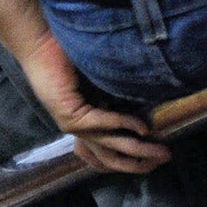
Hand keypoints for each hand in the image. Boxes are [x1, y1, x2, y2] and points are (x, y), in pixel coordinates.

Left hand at [16, 28, 168, 175]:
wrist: (40, 43)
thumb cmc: (69, 57)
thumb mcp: (99, 83)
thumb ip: (115, 99)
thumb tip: (144, 111)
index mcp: (84, 124)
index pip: (107, 155)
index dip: (131, 162)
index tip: (154, 163)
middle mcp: (78, 130)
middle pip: (112, 158)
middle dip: (140, 162)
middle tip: (165, 159)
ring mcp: (73, 125)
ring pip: (110, 146)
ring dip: (138, 150)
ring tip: (161, 152)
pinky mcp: (69, 115)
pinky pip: (101, 123)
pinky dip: (123, 125)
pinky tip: (141, 127)